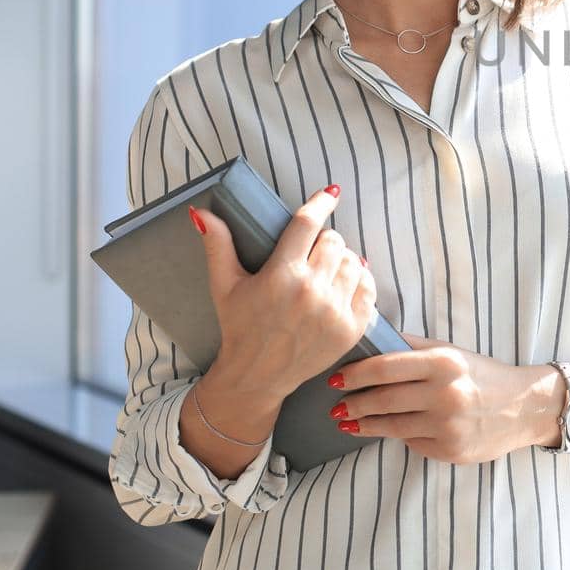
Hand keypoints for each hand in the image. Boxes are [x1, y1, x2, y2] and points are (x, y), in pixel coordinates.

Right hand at [192, 186, 376, 400]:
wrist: (257, 376)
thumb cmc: (239, 327)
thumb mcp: (224, 286)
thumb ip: (218, 245)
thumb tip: (202, 212)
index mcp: (281, 275)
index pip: (308, 224)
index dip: (320, 204)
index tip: (330, 193)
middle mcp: (311, 291)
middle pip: (334, 241)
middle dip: (324, 240)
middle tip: (312, 251)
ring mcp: (334, 311)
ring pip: (353, 261)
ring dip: (342, 259)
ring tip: (326, 268)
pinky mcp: (351, 328)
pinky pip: (368, 288)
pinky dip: (360, 281)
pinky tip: (345, 283)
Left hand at [327, 332, 537, 464]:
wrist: (524, 407)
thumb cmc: (482, 376)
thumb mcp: (452, 352)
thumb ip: (413, 347)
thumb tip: (372, 337)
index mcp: (443, 363)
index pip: (385, 367)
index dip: (355, 374)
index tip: (336, 378)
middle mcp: (445, 394)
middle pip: (382, 400)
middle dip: (353, 403)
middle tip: (336, 406)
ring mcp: (447, 425)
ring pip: (390, 426)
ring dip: (363, 424)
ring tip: (347, 422)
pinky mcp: (449, 450)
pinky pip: (411, 443)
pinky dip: (397, 435)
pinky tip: (386, 430)